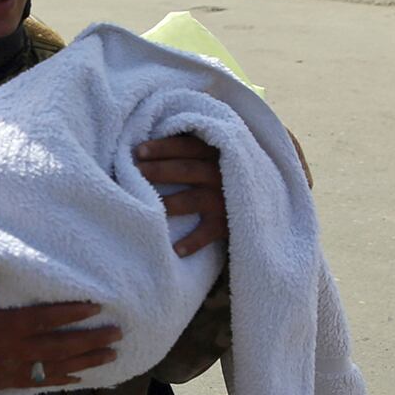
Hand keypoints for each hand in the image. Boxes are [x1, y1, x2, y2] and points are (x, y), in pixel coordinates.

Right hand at [0, 276, 121, 390]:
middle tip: (117, 333)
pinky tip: (80, 378)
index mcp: (1, 328)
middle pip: (59, 344)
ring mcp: (11, 370)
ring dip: (86, 360)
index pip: (44, 319)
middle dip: (91, 339)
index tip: (96, 307)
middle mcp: (12, 350)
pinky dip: (63, 379)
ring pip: (57, 365)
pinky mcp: (5, 383)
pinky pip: (40, 382)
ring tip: (111, 355)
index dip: (72, 313)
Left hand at [135, 135, 226, 256]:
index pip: (186, 146)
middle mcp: (220, 174)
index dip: (162, 147)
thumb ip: (192, 147)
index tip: (138, 151)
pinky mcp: (227, 223)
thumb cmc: (224, 172)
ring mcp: (223, 199)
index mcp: (215, 153)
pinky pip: (207, 233)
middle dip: (158, 170)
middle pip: (185, 170)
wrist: (260, 198)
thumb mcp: (216, 153)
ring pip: (191, 200)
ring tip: (145, 206)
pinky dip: (192, 242)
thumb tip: (150, 145)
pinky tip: (175, 249)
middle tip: (135, 172)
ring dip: (167, 203)